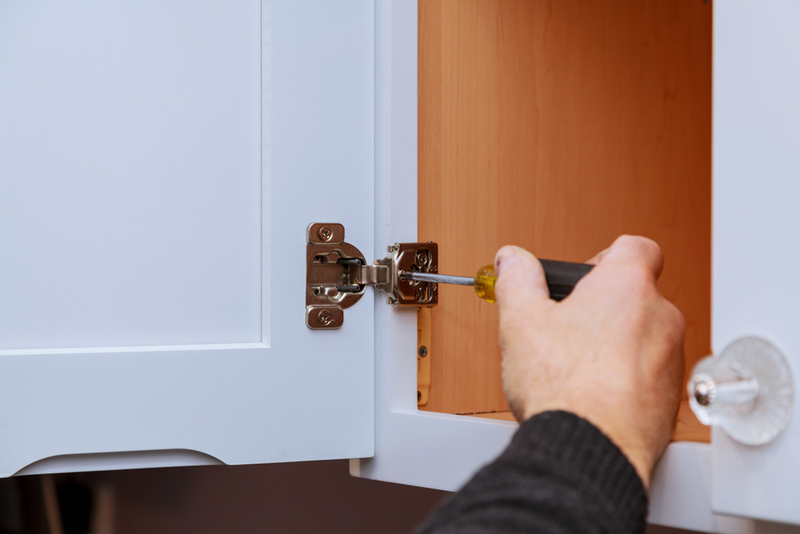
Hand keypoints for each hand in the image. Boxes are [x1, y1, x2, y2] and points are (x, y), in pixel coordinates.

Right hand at [494, 236, 684, 487]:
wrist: (592, 448)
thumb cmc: (565, 388)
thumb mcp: (521, 320)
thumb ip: (517, 279)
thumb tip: (512, 261)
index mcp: (627, 286)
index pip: (634, 247)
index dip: (604, 257)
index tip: (581, 276)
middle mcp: (660, 316)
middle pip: (636, 294)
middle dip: (603, 306)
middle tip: (567, 326)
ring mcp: (671, 357)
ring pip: (644, 335)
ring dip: (616, 342)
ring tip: (576, 365)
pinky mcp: (672, 395)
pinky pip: (649, 372)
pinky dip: (626, 376)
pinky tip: (592, 392)